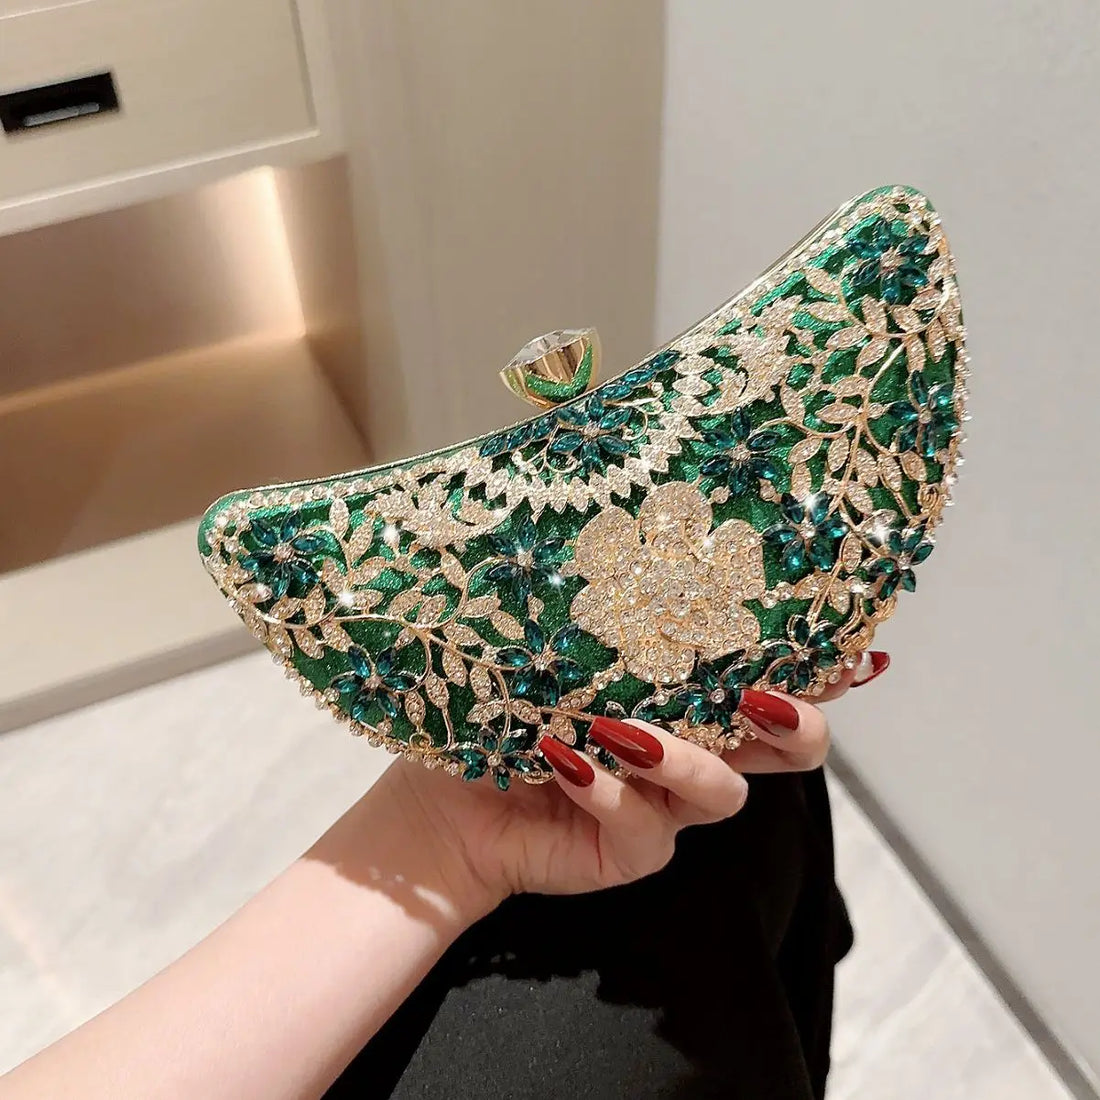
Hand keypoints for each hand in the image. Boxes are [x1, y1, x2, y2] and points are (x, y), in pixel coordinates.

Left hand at [371, 650, 888, 922]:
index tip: (850, 640)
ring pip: (723, 793)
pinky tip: (565, 760)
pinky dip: (608, 791)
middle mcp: (694, 750)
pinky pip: (643, 830)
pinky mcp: (627, 852)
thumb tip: (639, 523)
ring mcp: (665, 807)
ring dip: (685, 756)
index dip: (821, 663)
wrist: (444, 791)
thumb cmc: (502, 701)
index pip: (773, 674)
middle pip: (789, 748)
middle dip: (796, 723)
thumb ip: (604, 607)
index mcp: (690, 694)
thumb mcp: (556, 643)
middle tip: (766, 696)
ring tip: (627, 729)